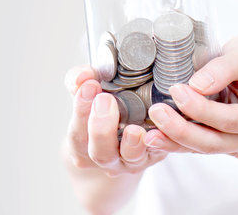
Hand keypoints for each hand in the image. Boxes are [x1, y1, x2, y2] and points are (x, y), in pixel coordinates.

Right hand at [63, 65, 188, 176]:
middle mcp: (106, 157)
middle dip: (101, 128)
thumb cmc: (103, 108)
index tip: (90, 86)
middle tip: (105, 99)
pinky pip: (159, 150)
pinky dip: (160, 141)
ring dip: (131, 144)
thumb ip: (80, 80)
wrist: (127, 128)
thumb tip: (82, 76)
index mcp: (84, 143)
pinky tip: (160, 131)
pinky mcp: (155, 154)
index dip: (81, 110)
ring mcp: (131, 160)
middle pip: (100, 152)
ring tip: (134, 129)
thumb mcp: (88, 93)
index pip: (77, 132)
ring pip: (130, 157)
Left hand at [146, 34, 237, 157]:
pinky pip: (199, 146)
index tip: (176, 90)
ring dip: (175, 141)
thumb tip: (196, 86)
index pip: (228, 119)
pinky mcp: (224, 145)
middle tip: (156, 112)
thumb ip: (222, 69)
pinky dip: (178, 141)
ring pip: (203, 148)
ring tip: (149, 133)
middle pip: (213, 141)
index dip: (199, 109)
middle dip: (181, 130)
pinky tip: (157, 135)